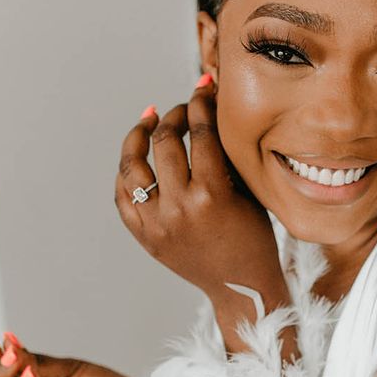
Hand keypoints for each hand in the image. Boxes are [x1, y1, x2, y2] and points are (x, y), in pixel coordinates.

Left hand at [114, 75, 286, 304]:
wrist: (240, 285)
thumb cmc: (254, 236)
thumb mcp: (248, 192)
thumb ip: (226, 155)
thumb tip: (209, 114)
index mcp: (212, 194)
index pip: (200, 133)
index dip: (201, 104)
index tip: (203, 90)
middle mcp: (179, 207)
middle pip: (165, 141)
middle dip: (175, 115)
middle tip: (184, 108)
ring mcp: (156, 223)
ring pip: (132, 166)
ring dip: (139, 135)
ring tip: (149, 118)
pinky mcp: (144, 236)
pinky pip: (123, 196)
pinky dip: (127, 172)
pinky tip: (137, 156)